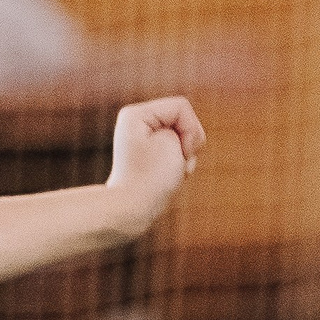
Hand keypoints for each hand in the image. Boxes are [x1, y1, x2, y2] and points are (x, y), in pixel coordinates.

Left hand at [107, 96, 205, 232]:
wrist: (130, 212)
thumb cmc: (151, 178)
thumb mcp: (173, 142)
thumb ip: (184, 128)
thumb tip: (179, 137)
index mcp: (136, 114)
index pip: (182, 107)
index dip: (190, 130)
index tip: (180, 153)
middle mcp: (136, 123)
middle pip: (184, 122)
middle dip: (189, 144)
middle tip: (176, 166)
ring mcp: (143, 140)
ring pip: (185, 139)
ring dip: (186, 157)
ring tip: (172, 174)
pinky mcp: (150, 156)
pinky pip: (178, 153)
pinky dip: (180, 166)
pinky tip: (169, 179)